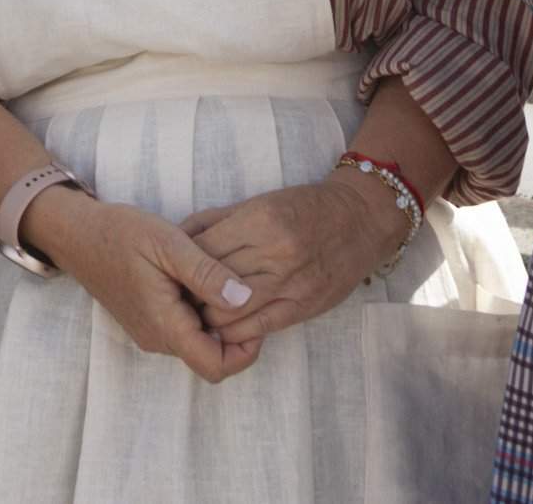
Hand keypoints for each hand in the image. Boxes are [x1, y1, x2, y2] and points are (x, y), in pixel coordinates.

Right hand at [28, 189, 263, 383]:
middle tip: (243, 286)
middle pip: (211, 355)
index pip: (216, 366)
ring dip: (217, 317)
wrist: (77, 234)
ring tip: (222, 276)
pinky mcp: (148, 321)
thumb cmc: (120, 234)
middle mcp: (158, 339)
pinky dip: (200, 310)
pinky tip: (201, 276)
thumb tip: (245, 298)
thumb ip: (207, 274)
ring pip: (199, 341)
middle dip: (235, 329)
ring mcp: (151, 332)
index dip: (245, 349)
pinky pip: (184, 328)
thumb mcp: (169, 244)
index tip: (254, 310)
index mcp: (165, 326)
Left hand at [181, 173, 406, 345]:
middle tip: (179, 295)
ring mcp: (291, 283)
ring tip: (201, 311)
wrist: (360, 220)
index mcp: (260, 220)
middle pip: (211, 283)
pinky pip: (257, 329)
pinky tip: (226, 325)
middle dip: (190, 293)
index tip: (172, 270)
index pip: (203, 250)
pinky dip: (234, 331)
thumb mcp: (258, 201)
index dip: (181, 264)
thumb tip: (175, 237)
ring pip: (228, 313)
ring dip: (208, 316)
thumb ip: (215, 220)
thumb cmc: (305, 207)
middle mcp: (275, 252)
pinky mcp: (302, 307)